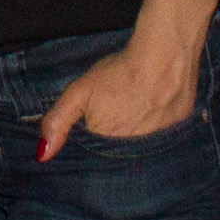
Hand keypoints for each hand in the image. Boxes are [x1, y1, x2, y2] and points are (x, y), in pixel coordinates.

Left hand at [37, 37, 198, 159]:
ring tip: (132, 114)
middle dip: (110, 145)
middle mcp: (133, 154)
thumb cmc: (119, 73)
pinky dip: (154, 133)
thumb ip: (58, 122)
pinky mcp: (177, 136)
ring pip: (139, 152)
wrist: (165, 58)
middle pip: (116, 158)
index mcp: (107, 146)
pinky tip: (151, 115)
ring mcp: (158, 146)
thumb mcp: (79, 92)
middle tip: (114, 116)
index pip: (94, 161)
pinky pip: (161, 142)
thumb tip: (42, 155)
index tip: (91, 129)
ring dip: (133, 140)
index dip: (90, 146)